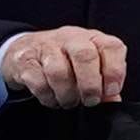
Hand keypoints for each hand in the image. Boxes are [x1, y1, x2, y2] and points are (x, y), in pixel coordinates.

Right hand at [0, 26, 130, 109]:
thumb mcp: (89, 65)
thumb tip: (113, 100)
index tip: (111, 91)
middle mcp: (70, 38)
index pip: (111, 46)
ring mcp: (46, 46)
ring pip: (58, 71)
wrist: (25, 49)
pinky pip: (38, 82)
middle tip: (90, 101)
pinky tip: (52, 98)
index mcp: (92, 38)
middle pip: (85, 56)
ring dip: (67, 94)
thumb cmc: (64, 59)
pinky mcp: (25, 60)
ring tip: (69, 101)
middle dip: (90, 85)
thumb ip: (104, 82)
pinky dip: (48, 96)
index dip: (114, 71)